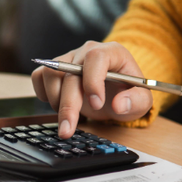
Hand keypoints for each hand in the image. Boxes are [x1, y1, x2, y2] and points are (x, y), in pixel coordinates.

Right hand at [31, 41, 152, 137]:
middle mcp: (87, 52)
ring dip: (55, 100)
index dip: (93, 81)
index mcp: (112, 52)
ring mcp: (68, 58)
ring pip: (50, 73)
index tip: (96, 104)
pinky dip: (42, 94)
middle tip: (68, 129)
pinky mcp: (54, 68)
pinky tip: (56, 105)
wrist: (115, 90)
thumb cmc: (128, 92)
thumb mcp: (142, 100)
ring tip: (68, 116)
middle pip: (69, 72)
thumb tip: (119, 105)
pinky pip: (39, 77)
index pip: (96, 58)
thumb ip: (136, 102)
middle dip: (68, 105)